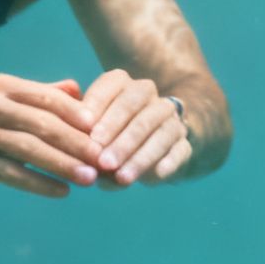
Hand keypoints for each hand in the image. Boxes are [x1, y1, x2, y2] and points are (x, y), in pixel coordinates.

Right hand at [0, 73, 102, 196]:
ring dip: (62, 164)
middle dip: (77, 143)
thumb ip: (40, 95)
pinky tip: (61, 192)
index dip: (79, 115)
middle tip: (105, 160)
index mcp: (2, 87)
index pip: (48, 99)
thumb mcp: (0, 97)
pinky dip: (38, 183)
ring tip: (89, 179)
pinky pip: (9, 173)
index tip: (107, 130)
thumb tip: (79, 90)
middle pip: (42, 123)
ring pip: (27, 149)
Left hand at [81, 69, 192, 185]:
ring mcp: (170, 119)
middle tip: (102, 160)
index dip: (97, 105)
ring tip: (122, 178)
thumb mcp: (92, 134)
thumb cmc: (108, 140)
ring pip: (158, 131)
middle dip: (116, 133)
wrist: (149, 153)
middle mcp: (150, 97)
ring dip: (140, 156)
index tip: (84, 128)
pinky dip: (169, 162)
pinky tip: (157, 175)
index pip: (112, 85)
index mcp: (123, 85)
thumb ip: (83, 140)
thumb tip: (80, 159)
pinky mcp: (184, 144)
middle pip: (134, 106)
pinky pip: (180, 150)